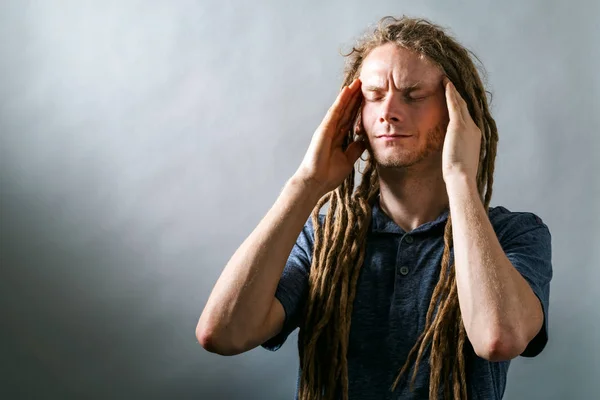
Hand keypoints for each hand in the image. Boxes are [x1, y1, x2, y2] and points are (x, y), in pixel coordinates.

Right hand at [294, 78, 365, 196]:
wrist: (316, 182)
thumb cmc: (328, 175)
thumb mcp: (348, 160)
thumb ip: (355, 149)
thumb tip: (364, 140)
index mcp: (338, 138)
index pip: (350, 119)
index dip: (358, 108)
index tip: (368, 98)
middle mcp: (332, 130)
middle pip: (346, 110)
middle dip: (355, 98)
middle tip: (364, 84)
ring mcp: (327, 128)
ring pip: (341, 108)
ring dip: (349, 95)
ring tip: (358, 82)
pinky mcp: (324, 129)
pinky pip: (334, 112)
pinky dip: (341, 101)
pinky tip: (347, 91)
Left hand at [442, 78, 481, 183]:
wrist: (462, 177)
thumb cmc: (458, 174)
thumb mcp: (460, 158)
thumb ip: (457, 150)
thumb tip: (451, 150)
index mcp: (476, 135)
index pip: (468, 115)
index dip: (463, 104)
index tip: (458, 95)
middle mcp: (474, 127)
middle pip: (466, 106)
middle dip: (459, 94)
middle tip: (452, 81)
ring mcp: (468, 125)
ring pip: (461, 102)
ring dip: (454, 90)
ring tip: (447, 78)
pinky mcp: (458, 125)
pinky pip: (454, 104)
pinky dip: (450, 93)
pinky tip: (446, 83)